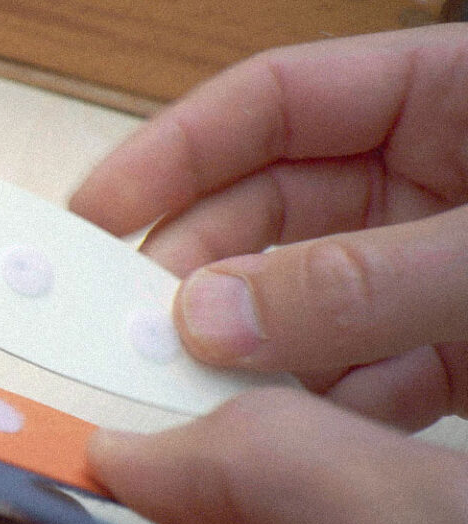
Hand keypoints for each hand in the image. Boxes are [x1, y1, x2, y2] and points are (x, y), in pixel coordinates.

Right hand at [70, 26, 467, 429]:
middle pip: (269, 212)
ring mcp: (435, 266)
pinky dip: (339, 408)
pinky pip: (369, 376)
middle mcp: (427, 174)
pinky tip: (323, 429)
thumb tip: (208, 319)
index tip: (92, 217)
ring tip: (219, 400)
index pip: (271, 103)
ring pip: (304, 304)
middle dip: (206, 276)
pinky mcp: (458, 350)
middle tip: (142, 335)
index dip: (171, 153)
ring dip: (261, 356)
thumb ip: (363, 279)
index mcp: (439, 95)